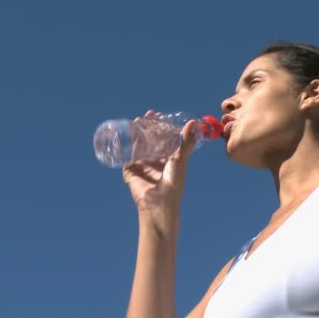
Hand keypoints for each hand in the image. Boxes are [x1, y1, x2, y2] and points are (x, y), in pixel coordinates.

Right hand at [123, 110, 196, 234]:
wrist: (158, 203)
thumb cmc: (173, 184)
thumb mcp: (180, 160)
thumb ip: (186, 143)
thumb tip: (192, 122)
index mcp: (167, 160)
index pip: (164, 139)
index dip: (162, 127)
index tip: (160, 115)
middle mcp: (154, 161)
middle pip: (150, 140)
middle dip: (149, 127)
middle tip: (149, 114)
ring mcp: (141, 165)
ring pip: (138, 145)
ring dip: (137, 132)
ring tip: (138, 120)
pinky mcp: (130, 170)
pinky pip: (126, 155)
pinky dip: (126, 144)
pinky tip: (126, 133)